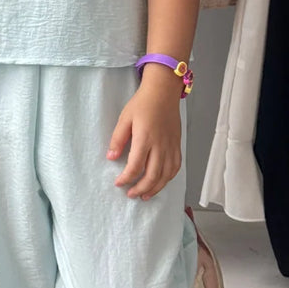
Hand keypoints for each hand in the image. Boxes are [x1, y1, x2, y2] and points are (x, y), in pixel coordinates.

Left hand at [107, 67, 182, 200]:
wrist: (163, 92)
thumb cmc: (142, 103)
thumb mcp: (124, 118)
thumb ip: (118, 139)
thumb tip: (111, 157)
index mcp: (145, 138)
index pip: (135, 166)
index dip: (126, 178)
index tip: (118, 183)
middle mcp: (160, 145)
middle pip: (152, 175)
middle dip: (140, 189)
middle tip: (130, 194)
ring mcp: (171, 146)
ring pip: (166, 175)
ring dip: (155, 188)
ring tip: (144, 195)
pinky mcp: (177, 145)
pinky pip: (175, 167)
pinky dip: (168, 179)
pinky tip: (160, 182)